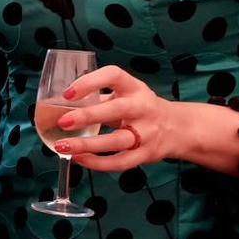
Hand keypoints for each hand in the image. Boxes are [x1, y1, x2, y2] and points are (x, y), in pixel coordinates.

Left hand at [48, 65, 179, 172]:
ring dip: (88, 145)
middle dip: (88, 116)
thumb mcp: (127, 93)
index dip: (90, 82)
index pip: (114, 75)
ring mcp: (146, 133)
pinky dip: (98, 163)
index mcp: (134, 88)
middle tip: (63, 122)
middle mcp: (143, 108)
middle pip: (117, 110)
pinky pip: (120, 162)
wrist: (177, 128)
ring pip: (117, 141)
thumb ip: (100, 96)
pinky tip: (79, 159)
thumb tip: (61, 103)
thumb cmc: (141, 108)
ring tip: (63, 146)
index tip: (68, 93)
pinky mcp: (146, 154)